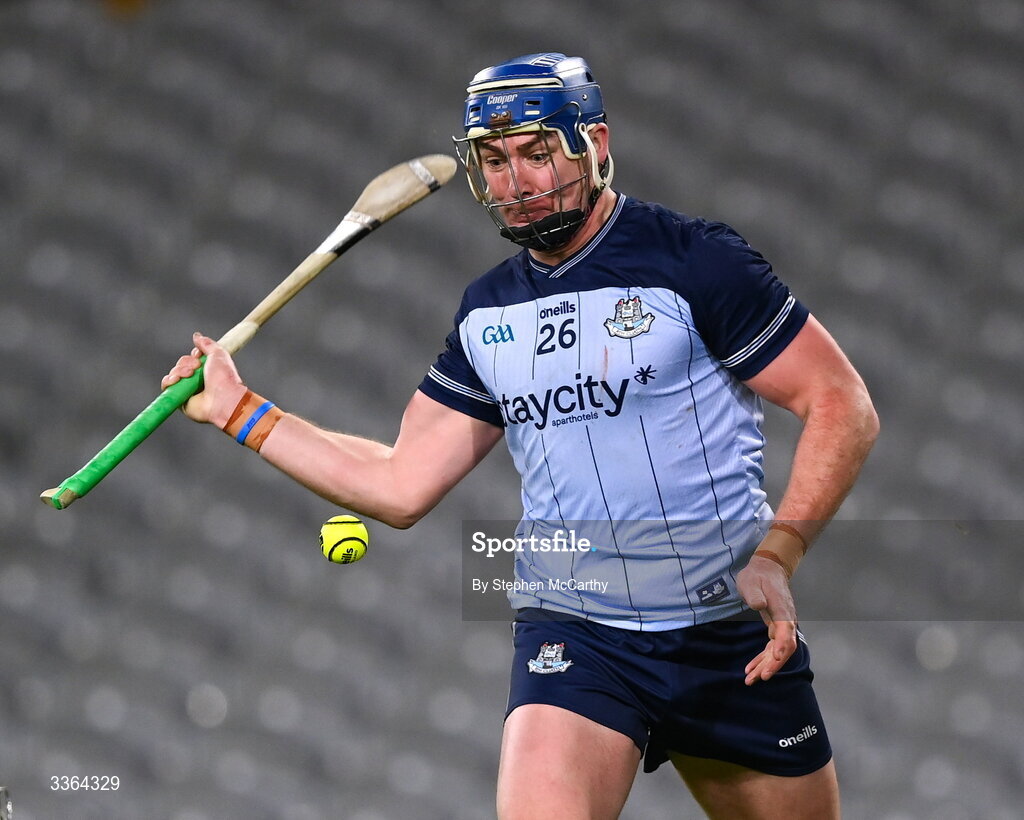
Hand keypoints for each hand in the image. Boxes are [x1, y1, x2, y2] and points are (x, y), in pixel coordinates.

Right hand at [161, 332, 245, 427]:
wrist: (223, 398)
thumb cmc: (224, 378)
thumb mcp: (218, 354)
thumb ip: (207, 343)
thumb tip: (196, 336)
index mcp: (206, 370)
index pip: (191, 358)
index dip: (193, 356)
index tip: (199, 356)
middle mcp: (197, 380)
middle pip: (181, 364)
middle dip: (186, 363)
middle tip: (196, 368)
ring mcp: (188, 390)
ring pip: (173, 374)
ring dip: (178, 371)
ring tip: (189, 375)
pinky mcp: (180, 399)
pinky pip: (167, 387)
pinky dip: (168, 381)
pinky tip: (176, 380)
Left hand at [735, 555, 797, 685]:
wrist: (767, 569)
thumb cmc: (758, 575)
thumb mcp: (751, 580)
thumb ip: (756, 593)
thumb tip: (760, 605)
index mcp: (782, 609)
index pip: (786, 631)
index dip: (782, 646)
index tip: (774, 658)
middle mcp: (786, 620)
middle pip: (785, 647)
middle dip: (774, 664)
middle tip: (761, 677)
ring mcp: (783, 626)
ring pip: (778, 651)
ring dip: (766, 666)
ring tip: (751, 679)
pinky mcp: (776, 628)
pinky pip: (772, 648)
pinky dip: (763, 659)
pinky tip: (751, 669)